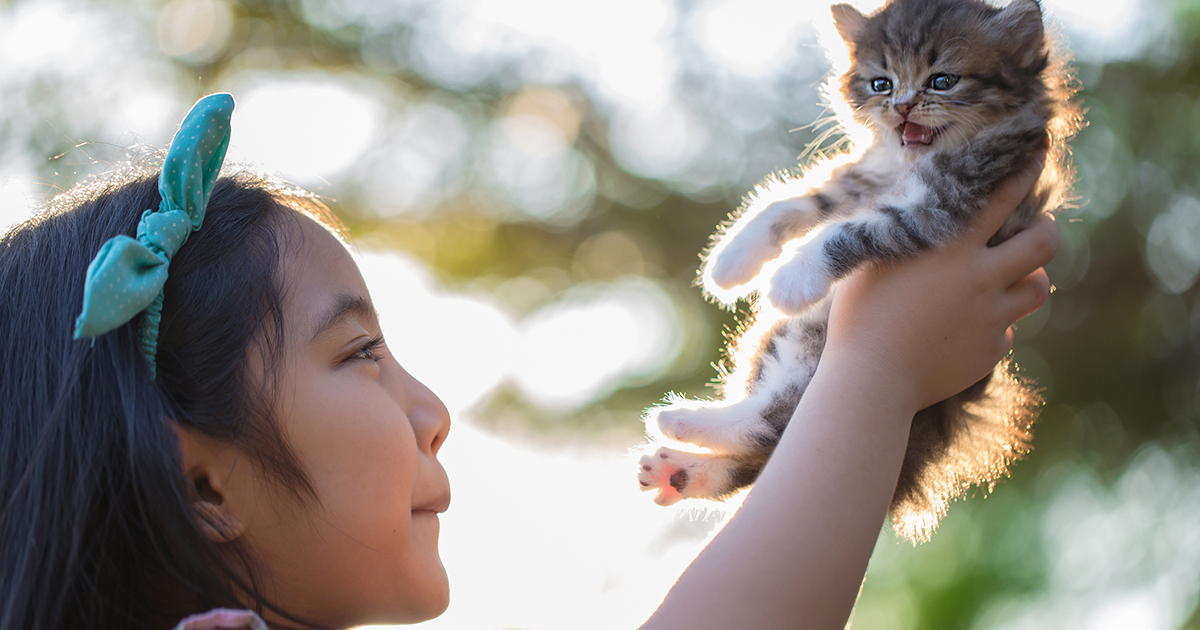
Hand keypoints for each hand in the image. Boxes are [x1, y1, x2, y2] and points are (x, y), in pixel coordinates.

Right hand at [824, 154, 1057, 412]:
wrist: (871, 381)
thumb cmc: (858, 315)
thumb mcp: (870, 258)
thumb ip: (897, 228)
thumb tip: (908, 196)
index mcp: (952, 247)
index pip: (1003, 196)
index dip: (1025, 172)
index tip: (1038, 156)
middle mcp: (981, 277)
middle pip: (1043, 243)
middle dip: (1045, 231)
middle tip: (1034, 230)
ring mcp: (991, 317)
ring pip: (1037, 289)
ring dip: (1027, 279)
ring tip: (1009, 279)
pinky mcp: (989, 352)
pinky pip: (1005, 333)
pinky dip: (991, 328)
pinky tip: (963, 332)